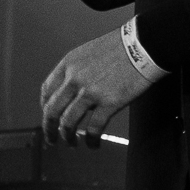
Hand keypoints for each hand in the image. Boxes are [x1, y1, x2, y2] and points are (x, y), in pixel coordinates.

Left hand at [39, 30, 155, 144]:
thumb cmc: (122, 46)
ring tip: (72, 143)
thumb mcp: (90, 52)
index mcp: (69, 64)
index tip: (49, 116)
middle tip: (52, 138)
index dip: (45, 107)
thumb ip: (78, 69)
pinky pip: (93, 128)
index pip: (47, 91)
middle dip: (49, 128)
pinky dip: (91, 140)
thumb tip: (73, 89)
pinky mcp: (109, 103)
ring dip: (67, 137)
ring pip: (68, 123)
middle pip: (52, 110)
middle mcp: (74, 78)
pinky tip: (93, 144)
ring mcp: (90, 92)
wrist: (143, 44)